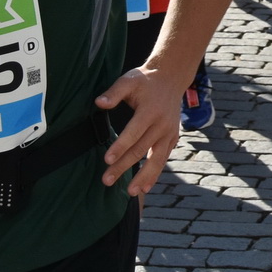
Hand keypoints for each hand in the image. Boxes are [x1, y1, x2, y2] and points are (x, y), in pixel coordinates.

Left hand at [94, 66, 185, 195]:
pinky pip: (163, 159)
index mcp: (150, 110)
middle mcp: (162, 124)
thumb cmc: (145, 81)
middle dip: (123, 166)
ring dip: (143, 177)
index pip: (134, 132)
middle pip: (141, 149)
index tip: (106, 160)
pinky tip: (144, 188)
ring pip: (156, 159)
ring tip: (130, 192)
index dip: (120, 146)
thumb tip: (100, 103)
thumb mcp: (129, 80)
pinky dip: (154, 174)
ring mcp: (169, 133)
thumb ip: (114, 92)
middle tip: (106, 180)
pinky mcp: (172, 139)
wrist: (171, 79)